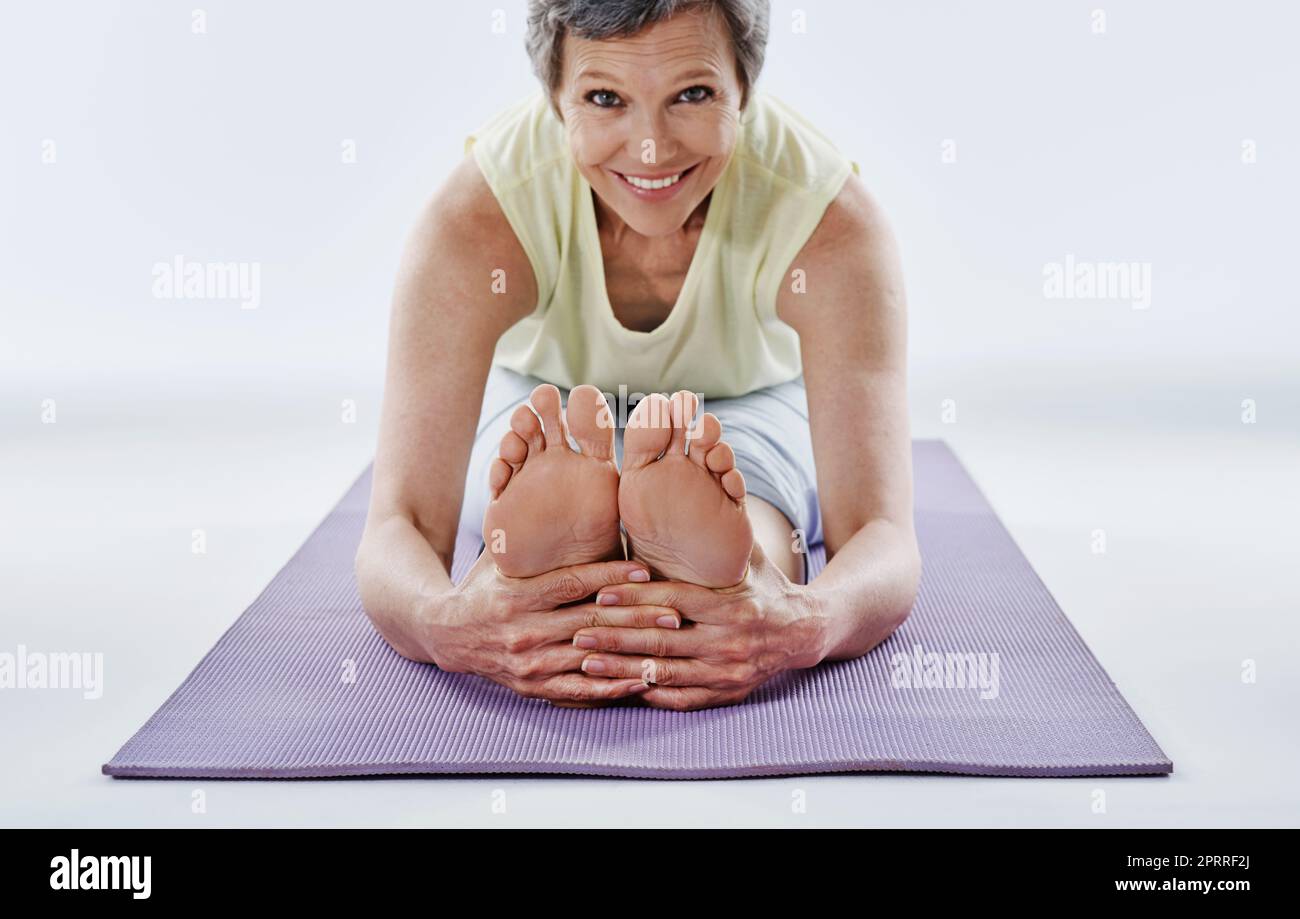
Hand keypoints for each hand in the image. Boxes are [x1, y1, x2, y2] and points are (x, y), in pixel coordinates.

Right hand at [424, 551, 682, 707]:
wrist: (444, 634)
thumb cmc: (482, 586)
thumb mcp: (498, 557)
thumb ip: (528, 537)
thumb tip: (551, 489)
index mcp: (517, 596)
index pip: (572, 584)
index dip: (610, 578)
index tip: (645, 572)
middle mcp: (523, 630)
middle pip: (588, 623)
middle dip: (635, 618)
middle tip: (674, 612)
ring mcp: (528, 662)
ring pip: (589, 659)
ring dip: (630, 654)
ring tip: (666, 647)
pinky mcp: (532, 686)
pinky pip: (576, 690)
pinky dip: (609, 687)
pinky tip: (639, 682)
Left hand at [571, 546, 827, 710]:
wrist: (804, 631)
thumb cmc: (766, 585)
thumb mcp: (751, 555)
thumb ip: (721, 531)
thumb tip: (699, 483)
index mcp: (731, 605)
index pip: (674, 600)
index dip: (635, 598)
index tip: (600, 595)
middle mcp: (729, 641)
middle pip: (663, 639)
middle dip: (616, 637)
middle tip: (576, 632)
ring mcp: (727, 672)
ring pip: (666, 673)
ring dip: (622, 669)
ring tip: (586, 663)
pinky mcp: (727, 694)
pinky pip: (682, 699)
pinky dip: (650, 694)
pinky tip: (619, 688)